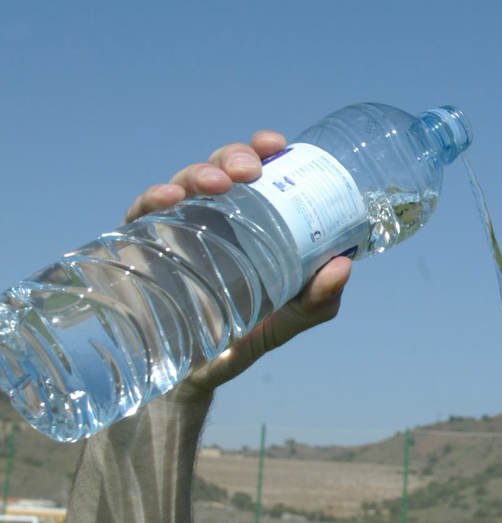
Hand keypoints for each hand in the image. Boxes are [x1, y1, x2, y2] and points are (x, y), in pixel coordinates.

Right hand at [124, 131, 351, 398]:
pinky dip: (153, 199)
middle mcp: (208, 219)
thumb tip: (343, 265)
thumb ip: (316, 302)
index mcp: (245, 224)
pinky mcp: (137, 248)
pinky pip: (140, 214)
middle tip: (249, 170)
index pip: (252, 175)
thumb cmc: (239, 339)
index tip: (275, 145)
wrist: (191, 377)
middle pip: (218, 170)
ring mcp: (171, 230)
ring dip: (199, 173)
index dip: (261, 151)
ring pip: (182, 183)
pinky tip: (169, 199)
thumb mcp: (285, 322)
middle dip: (233, 158)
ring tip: (217, 183)